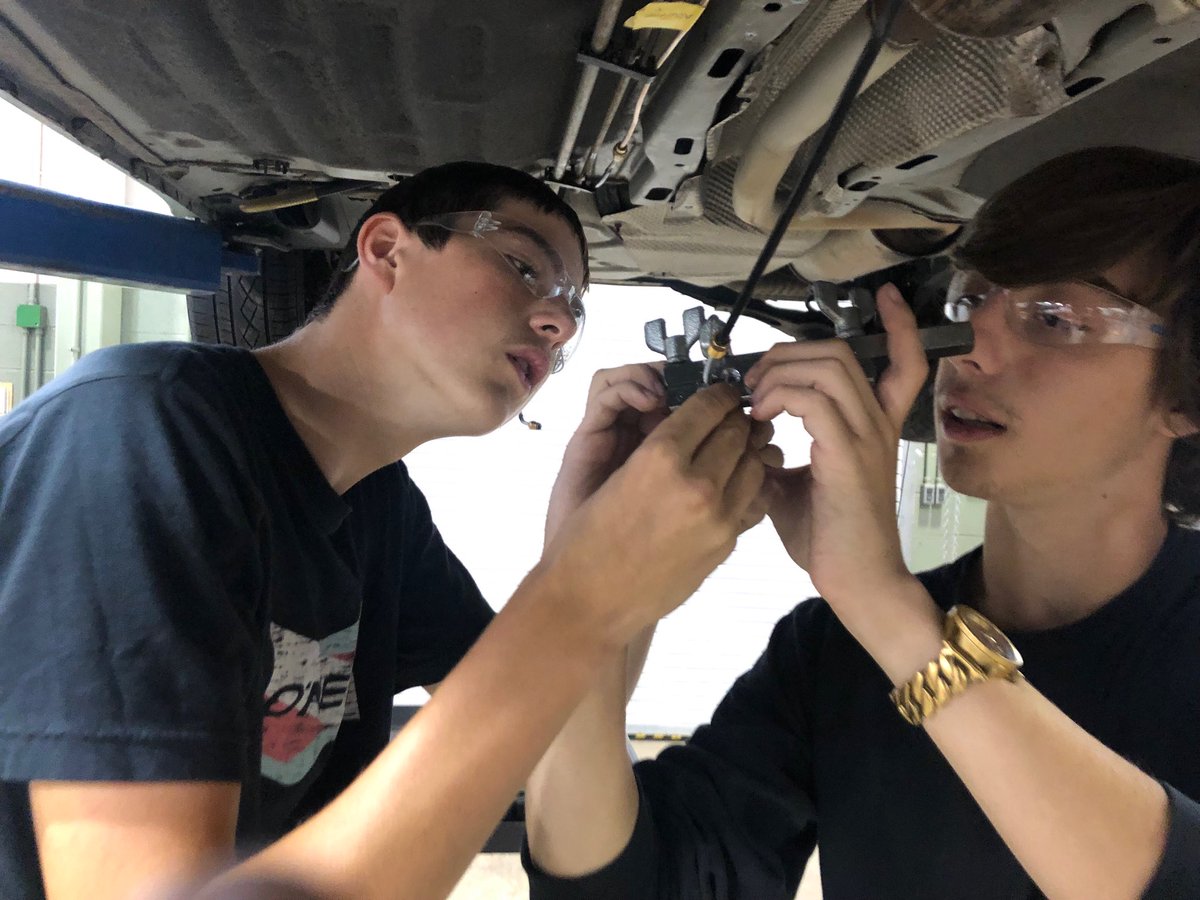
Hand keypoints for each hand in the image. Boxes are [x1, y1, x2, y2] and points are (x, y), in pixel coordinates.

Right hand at [537, 384, 766, 645]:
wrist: (592, 599)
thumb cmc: (589, 533)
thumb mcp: (617, 471)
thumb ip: (661, 443)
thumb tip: (697, 416)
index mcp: (660, 457)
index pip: (709, 405)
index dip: (716, 393)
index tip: (718, 391)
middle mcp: (695, 484)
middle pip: (738, 430)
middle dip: (733, 419)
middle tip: (727, 416)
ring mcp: (718, 517)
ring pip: (756, 462)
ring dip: (747, 450)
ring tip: (732, 449)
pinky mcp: (727, 543)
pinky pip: (756, 497)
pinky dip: (751, 483)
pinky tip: (734, 483)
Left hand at [743, 283, 927, 610]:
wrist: (858, 583)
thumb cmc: (829, 541)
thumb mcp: (793, 488)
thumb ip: (776, 455)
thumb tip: (746, 438)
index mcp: (872, 429)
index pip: (905, 364)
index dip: (899, 326)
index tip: (885, 297)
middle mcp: (876, 425)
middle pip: (843, 352)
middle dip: (790, 351)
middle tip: (756, 379)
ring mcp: (866, 437)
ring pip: (829, 365)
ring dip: (781, 370)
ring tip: (756, 398)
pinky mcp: (849, 455)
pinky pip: (815, 398)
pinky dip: (782, 395)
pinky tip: (762, 416)